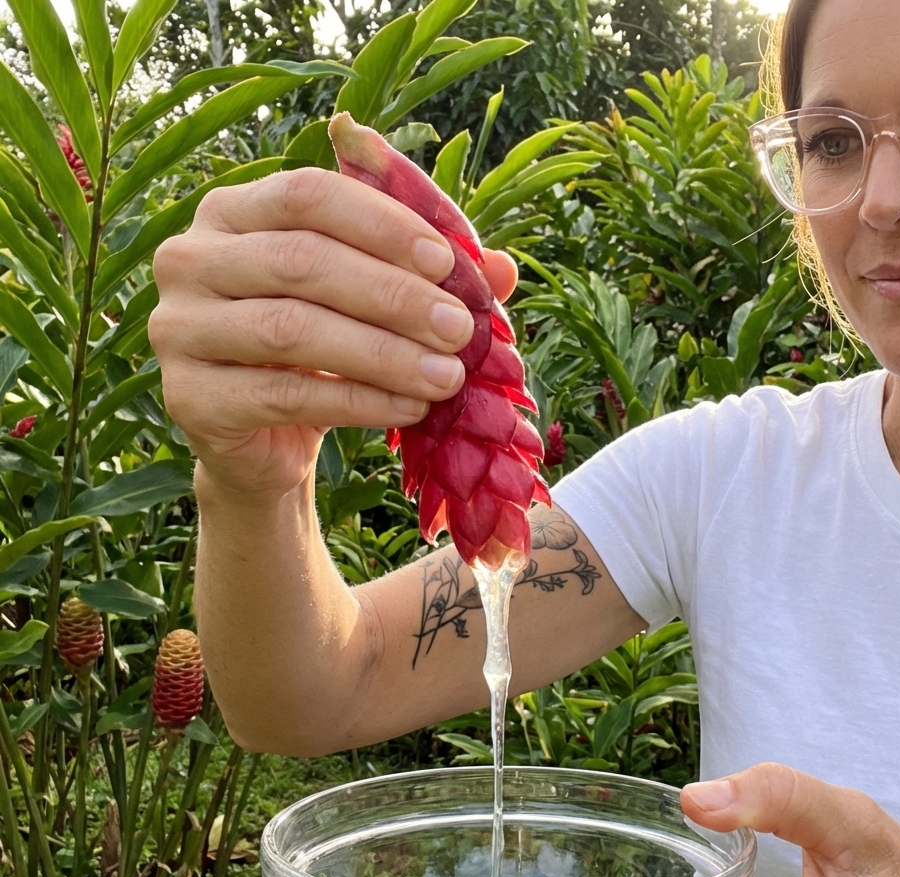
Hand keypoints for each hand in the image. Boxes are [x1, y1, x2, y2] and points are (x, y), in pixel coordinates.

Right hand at [150, 167, 516, 499]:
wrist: (262, 439)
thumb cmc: (319, 353)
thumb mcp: (367, 304)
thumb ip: (422, 278)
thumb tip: (502, 268)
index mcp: (230, 213)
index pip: (306, 194)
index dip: (382, 224)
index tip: (446, 263)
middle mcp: (188, 259)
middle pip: (302, 261)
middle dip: (394, 296)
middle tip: (460, 329)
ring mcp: (177, 330)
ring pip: (294, 330)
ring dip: (384, 353)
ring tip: (448, 375)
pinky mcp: (189, 398)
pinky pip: (287, 395)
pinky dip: (360, 401)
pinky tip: (410, 407)